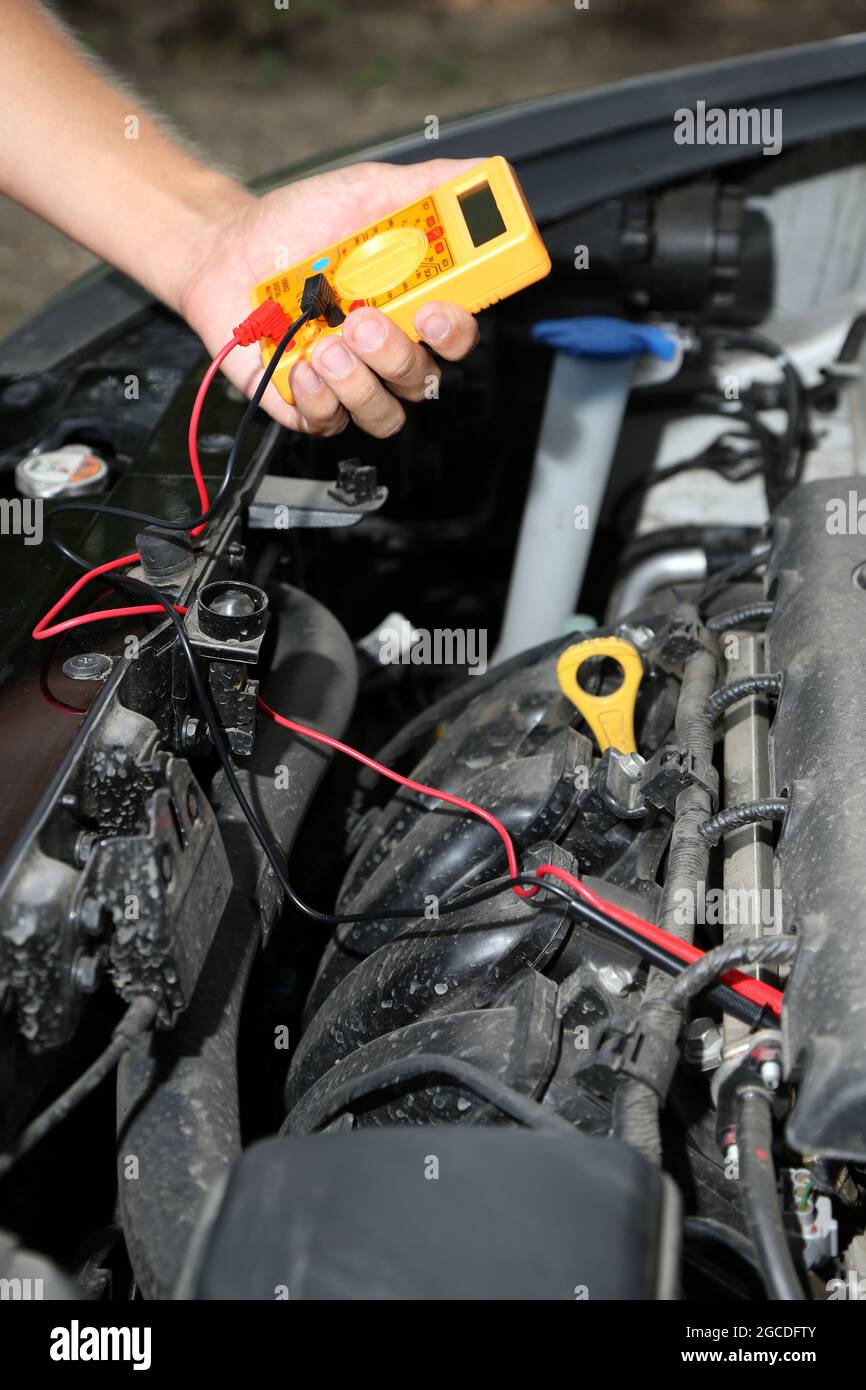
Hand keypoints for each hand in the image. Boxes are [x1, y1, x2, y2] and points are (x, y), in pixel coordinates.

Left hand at [179, 159, 483, 437]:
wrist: (227, 249)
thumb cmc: (296, 225)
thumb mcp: (366, 191)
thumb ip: (427, 186)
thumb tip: (481, 175)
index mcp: (409, 305)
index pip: (456, 337)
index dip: (455, 333)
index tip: (433, 312)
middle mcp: (385, 349)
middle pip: (423, 382)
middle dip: (396, 356)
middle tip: (362, 322)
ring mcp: (348, 380)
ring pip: (384, 414)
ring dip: (358, 383)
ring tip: (323, 344)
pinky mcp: (307, 402)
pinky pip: (330, 423)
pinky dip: (318, 399)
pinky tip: (300, 365)